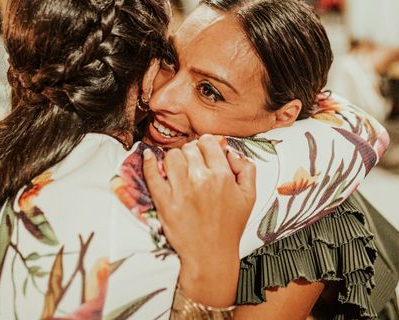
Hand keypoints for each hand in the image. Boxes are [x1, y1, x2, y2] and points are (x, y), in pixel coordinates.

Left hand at [143, 134, 255, 306]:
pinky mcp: (164, 202)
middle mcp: (201, 179)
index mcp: (222, 176)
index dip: (206, 145)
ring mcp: (181, 191)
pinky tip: (149, 157)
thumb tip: (230, 151)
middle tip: (193, 163)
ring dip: (175, 159)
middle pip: (189, 148)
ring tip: (178, 168)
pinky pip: (152, 175)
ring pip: (172, 156)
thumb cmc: (230, 227)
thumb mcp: (249, 196)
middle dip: (192, 152)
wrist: (211, 255)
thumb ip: (246, 168)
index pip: (208, 143)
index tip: (205, 151)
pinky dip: (148, 163)